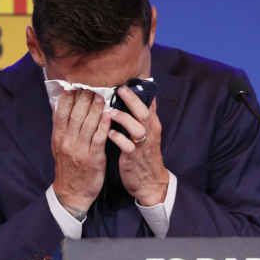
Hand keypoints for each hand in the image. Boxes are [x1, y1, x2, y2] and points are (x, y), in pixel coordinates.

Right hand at [52, 89, 110, 215]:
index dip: (69, 96)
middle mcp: (67, 141)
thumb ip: (60, 127)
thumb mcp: (58, 146)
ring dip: (95, 107)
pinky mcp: (93, 157)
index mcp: (58, 137)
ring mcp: (80, 149)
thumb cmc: (68, 167)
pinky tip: (109, 114)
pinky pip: (99, 137)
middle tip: (93, 84)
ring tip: (102, 94)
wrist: (71, 193)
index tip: (76, 84)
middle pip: (75, 113)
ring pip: (88, 122)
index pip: (62, 111)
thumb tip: (58, 104)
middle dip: (84, 97)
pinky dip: (104, 124)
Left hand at [108, 86, 168, 205]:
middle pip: (144, 112)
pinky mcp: (134, 158)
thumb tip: (137, 98)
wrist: (150, 182)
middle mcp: (149, 132)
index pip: (149, 103)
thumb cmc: (144, 155)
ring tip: (109, 112)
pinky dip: (118, 139)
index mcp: (151, 125)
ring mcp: (142, 145)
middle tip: (120, 89)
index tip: (132, 77)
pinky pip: (127, 147)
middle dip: (133, 100)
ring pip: (137, 128)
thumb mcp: (146, 133)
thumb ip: (141, 117)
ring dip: (123, 119)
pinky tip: (108, 133)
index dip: (142, 90)